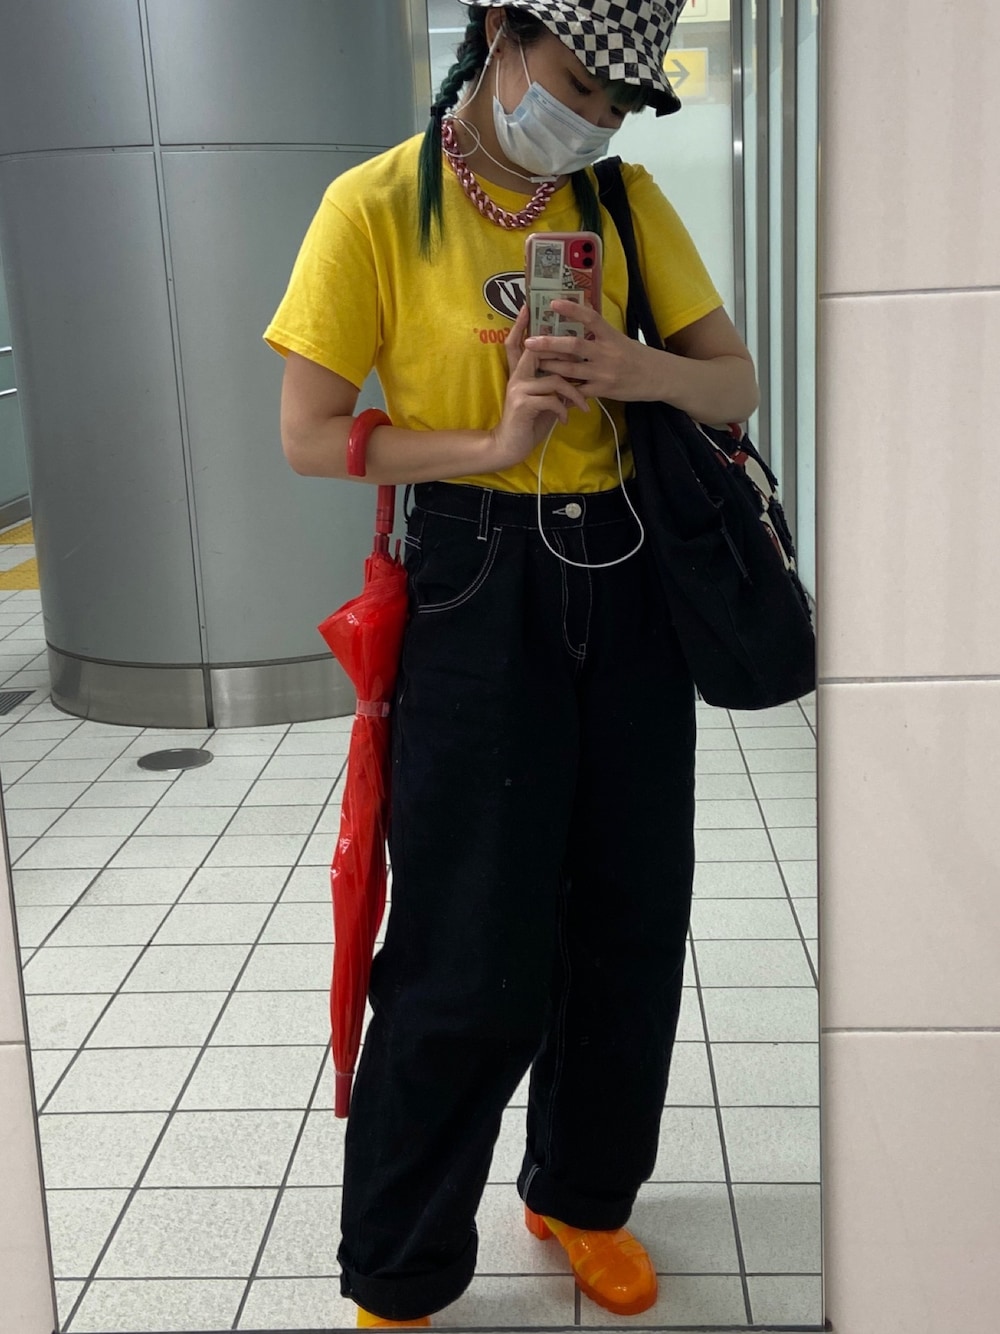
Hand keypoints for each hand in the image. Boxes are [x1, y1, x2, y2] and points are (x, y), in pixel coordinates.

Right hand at [487, 305, 589, 470]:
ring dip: (574, 393)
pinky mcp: (523, 404)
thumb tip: (574, 373)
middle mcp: (517, 376)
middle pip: (538, 350)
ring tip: (583, 406)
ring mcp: (518, 389)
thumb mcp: (544, 400)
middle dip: (561, 348)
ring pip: (554, 379)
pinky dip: (564, 409)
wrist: (510, 446)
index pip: (517, 342)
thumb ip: (554, 385)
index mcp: (520, 373)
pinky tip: (566, 420)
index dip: (521, 323)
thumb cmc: (529, 422)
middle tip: (580, 351)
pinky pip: (552, 399)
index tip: (529, 305)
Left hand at [525, 299, 664, 402]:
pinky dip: (564, 390)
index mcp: (611, 336)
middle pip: (574, 345)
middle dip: (550, 344)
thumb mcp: (620, 338)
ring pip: (571, 370)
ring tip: (534, 363)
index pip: (590, 318)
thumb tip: (581, 310)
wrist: (659, 378)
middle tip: (530, 341)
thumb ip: (599, 330)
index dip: (572, 309)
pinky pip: (579, 391)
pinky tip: (550, 388)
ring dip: (551, 366)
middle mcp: (607, 353)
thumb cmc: (637, 356)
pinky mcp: (604, 391)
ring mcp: (604, 373)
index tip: (553, 302)